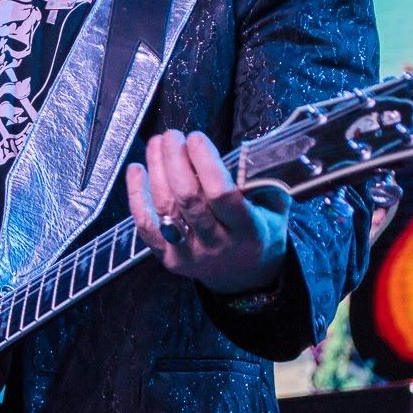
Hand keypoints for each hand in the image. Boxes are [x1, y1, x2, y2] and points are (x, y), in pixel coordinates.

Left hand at [126, 130, 291, 293]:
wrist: (247, 277)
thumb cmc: (261, 231)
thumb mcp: (276, 207)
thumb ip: (265, 179)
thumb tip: (244, 147)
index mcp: (247, 230)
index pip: (221, 193)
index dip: (205, 162)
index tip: (197, 137)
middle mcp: (216, 244)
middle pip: (187, 198)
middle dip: (175, 160)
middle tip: (172, 135)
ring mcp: (189, 254)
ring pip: (164, 208)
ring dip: (156, 169)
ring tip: (156, 142)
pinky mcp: (168, 258)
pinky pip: (146, 226)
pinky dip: (136, 196)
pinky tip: (136, 169)